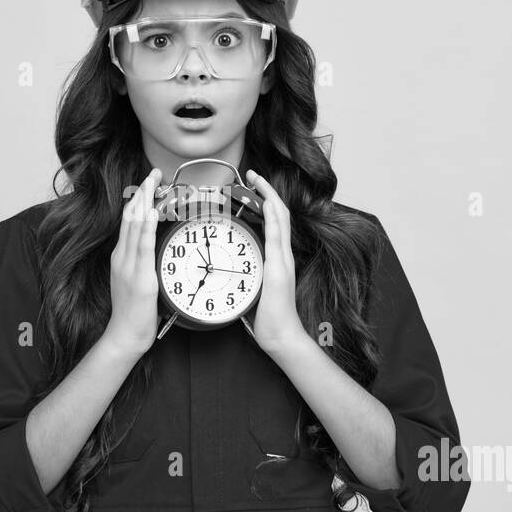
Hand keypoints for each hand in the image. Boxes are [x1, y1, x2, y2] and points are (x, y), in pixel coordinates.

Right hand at [102, 167, 161, 357]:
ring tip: (152, 182)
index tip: (148, 183)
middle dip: (142, 193)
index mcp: (121, 256)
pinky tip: (150, 212)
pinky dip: (146, 227)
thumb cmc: (132, 311)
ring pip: (135, 227)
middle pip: (130, 217)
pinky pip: (143, 247)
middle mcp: (122, 256)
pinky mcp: (139, 277)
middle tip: (153, 173)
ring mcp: (129, 265)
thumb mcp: (133, 280)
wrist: (124, 334)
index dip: (137, 199)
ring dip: (144, 202)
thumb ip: (140, 262)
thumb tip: (153, 247)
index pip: (128, 221)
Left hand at [245, 169, 307, 355]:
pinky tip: (266, 203)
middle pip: (279, 213)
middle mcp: (284, 255)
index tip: (253, 188)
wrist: (281, 336)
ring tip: (257, 179)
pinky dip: (272, 216)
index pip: (274, 223)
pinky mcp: (279, 268)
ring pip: (280, 218)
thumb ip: (245, 275)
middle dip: (267, 191)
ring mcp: (283, 260)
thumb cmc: (267, 318)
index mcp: (278, 259)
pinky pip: (276, 236)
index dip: (266, 202)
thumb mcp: (254, 289)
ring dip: (269, 195)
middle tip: (253, 174)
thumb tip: (227, 269)